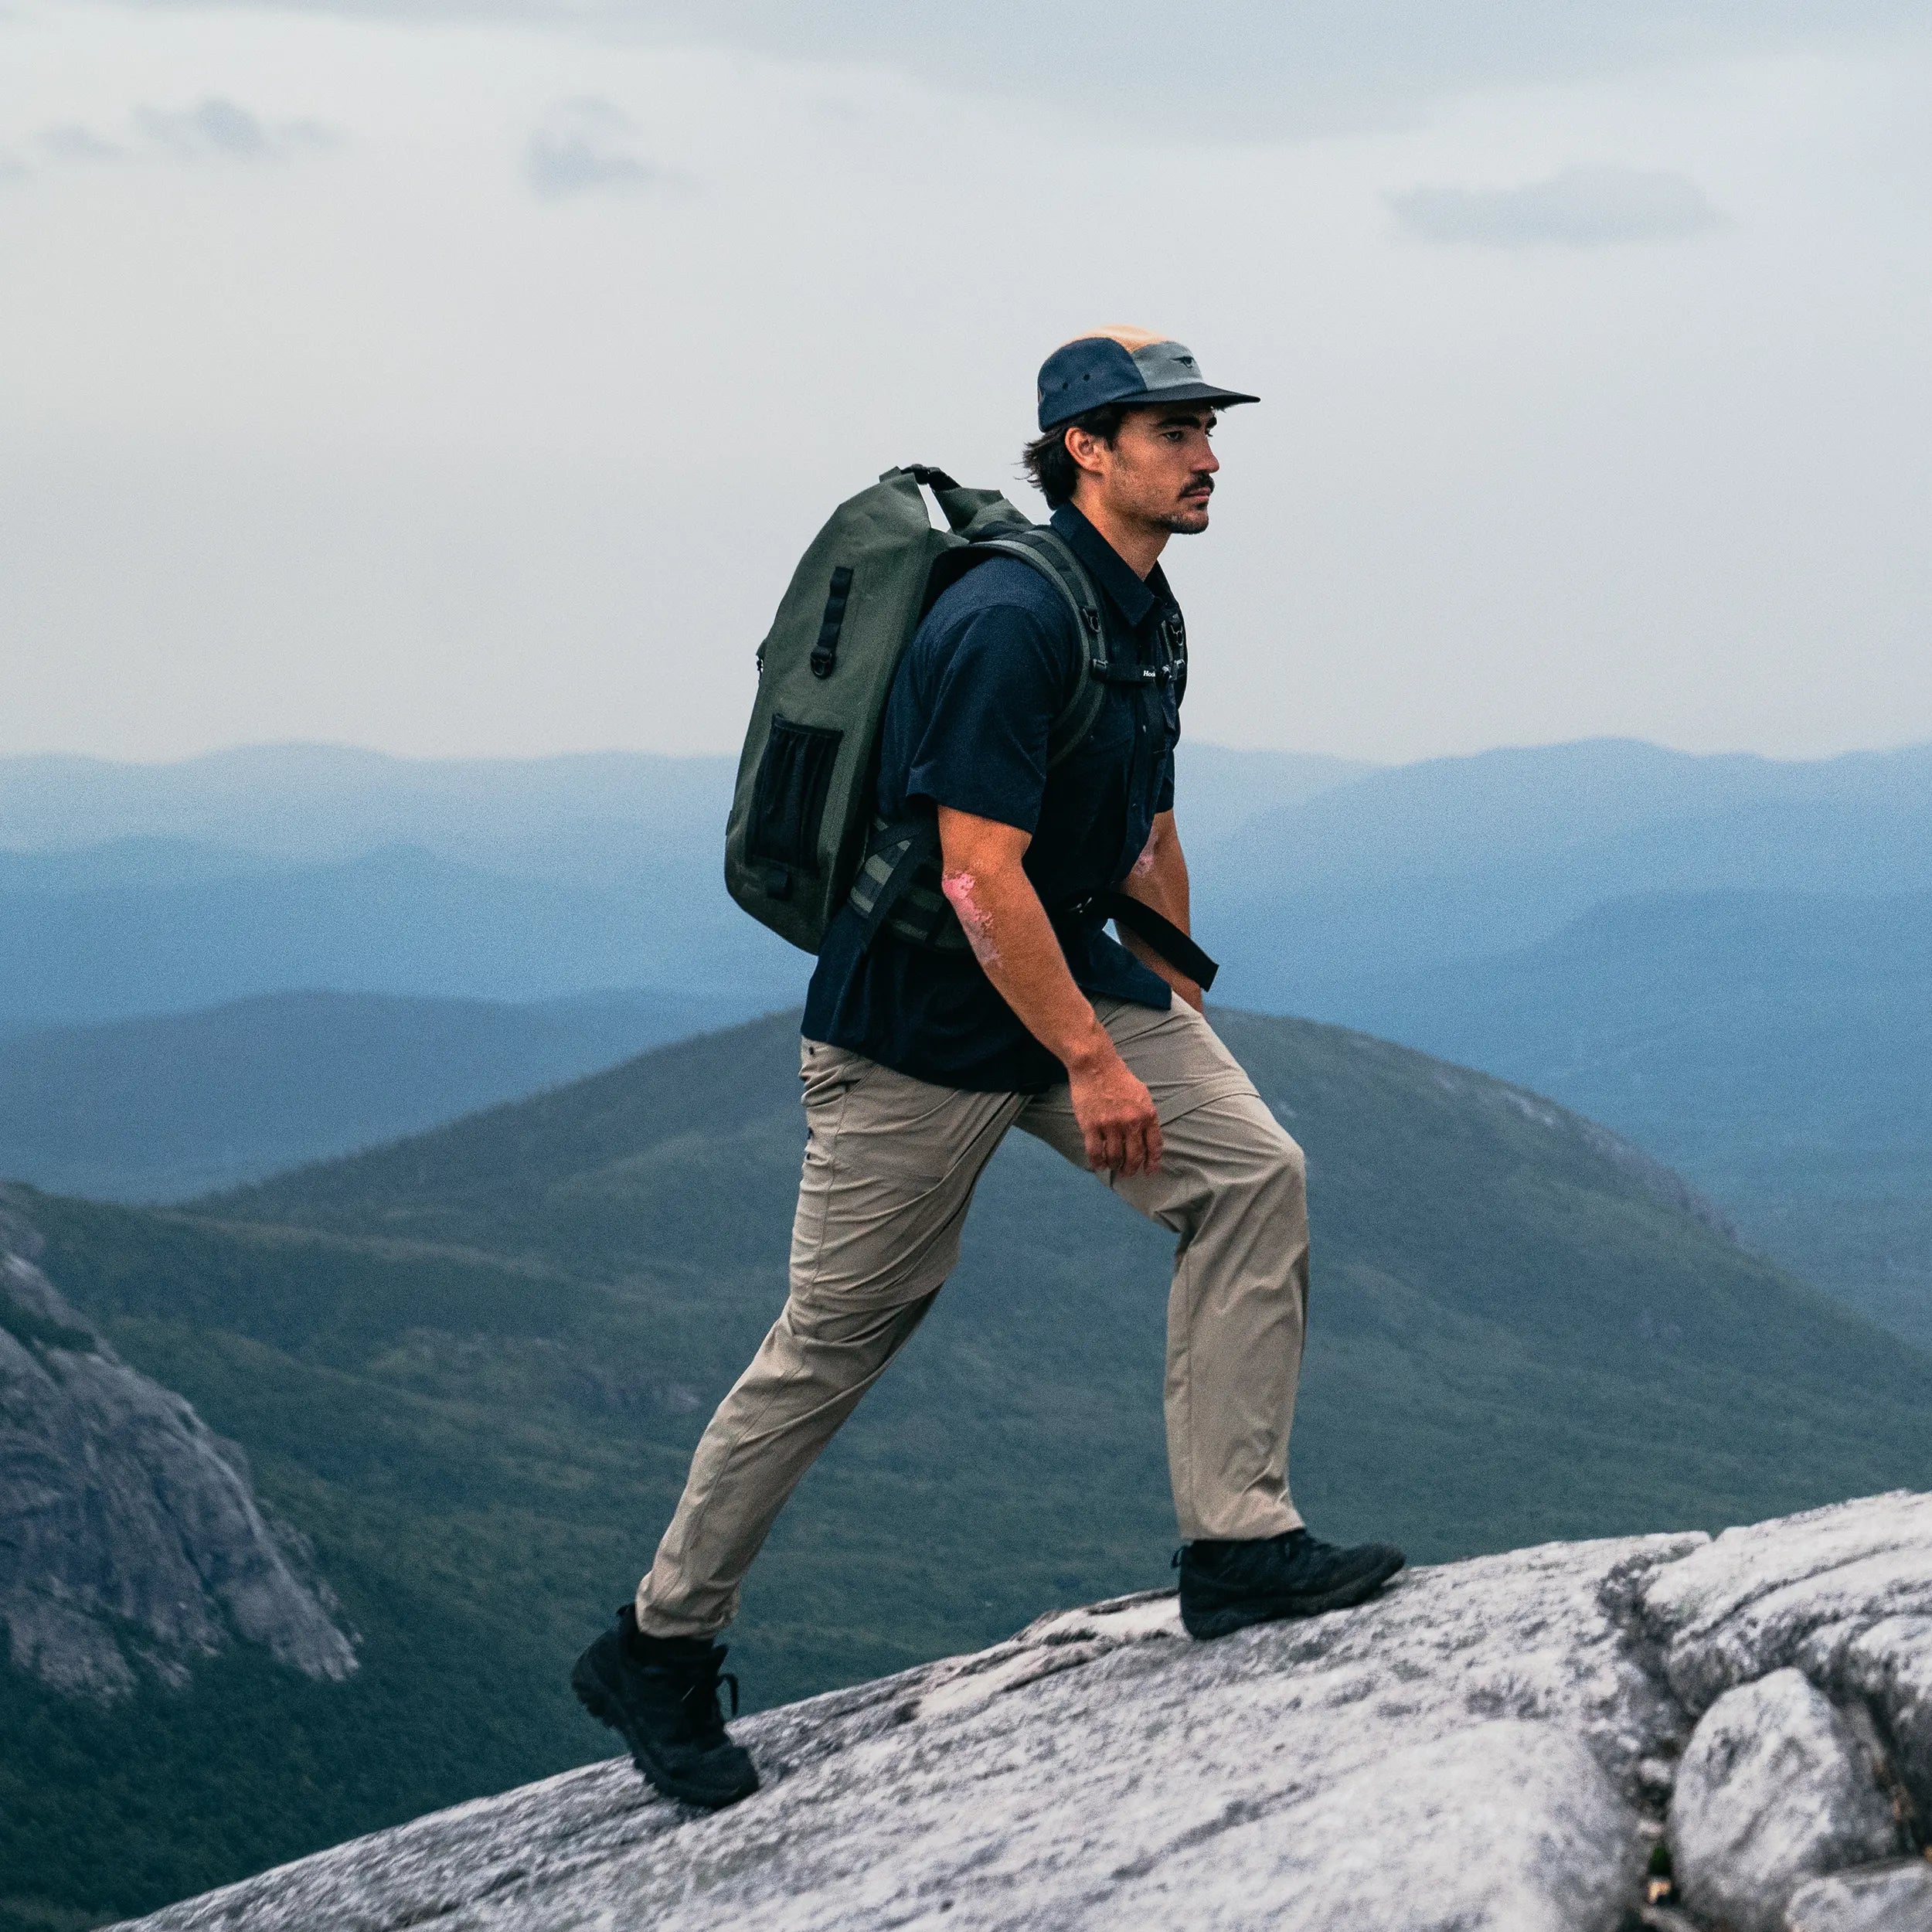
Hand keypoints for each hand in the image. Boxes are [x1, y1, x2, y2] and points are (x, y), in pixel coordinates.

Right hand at [1067, 1042, 1162, 1176]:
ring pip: (1115, 1157)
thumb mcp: (1142, 1094)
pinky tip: (1099, 1164)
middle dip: (1132, 1168)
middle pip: (1135, 1156)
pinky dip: (1098, 1162)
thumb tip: (1148, 1136)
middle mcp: (1131, 1123)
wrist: (1096, 1065)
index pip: (1154, 1145)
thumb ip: (1146, 1116)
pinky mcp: (1091, 1126)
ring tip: (1113, 1167)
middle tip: (1128, 1172)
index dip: (1152, 1162)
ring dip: (1115, 1166)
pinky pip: (1095, 1152)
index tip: (1149, 1171)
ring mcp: (1110, 1125)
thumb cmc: (1119, 1077)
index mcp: (1147, 1115)